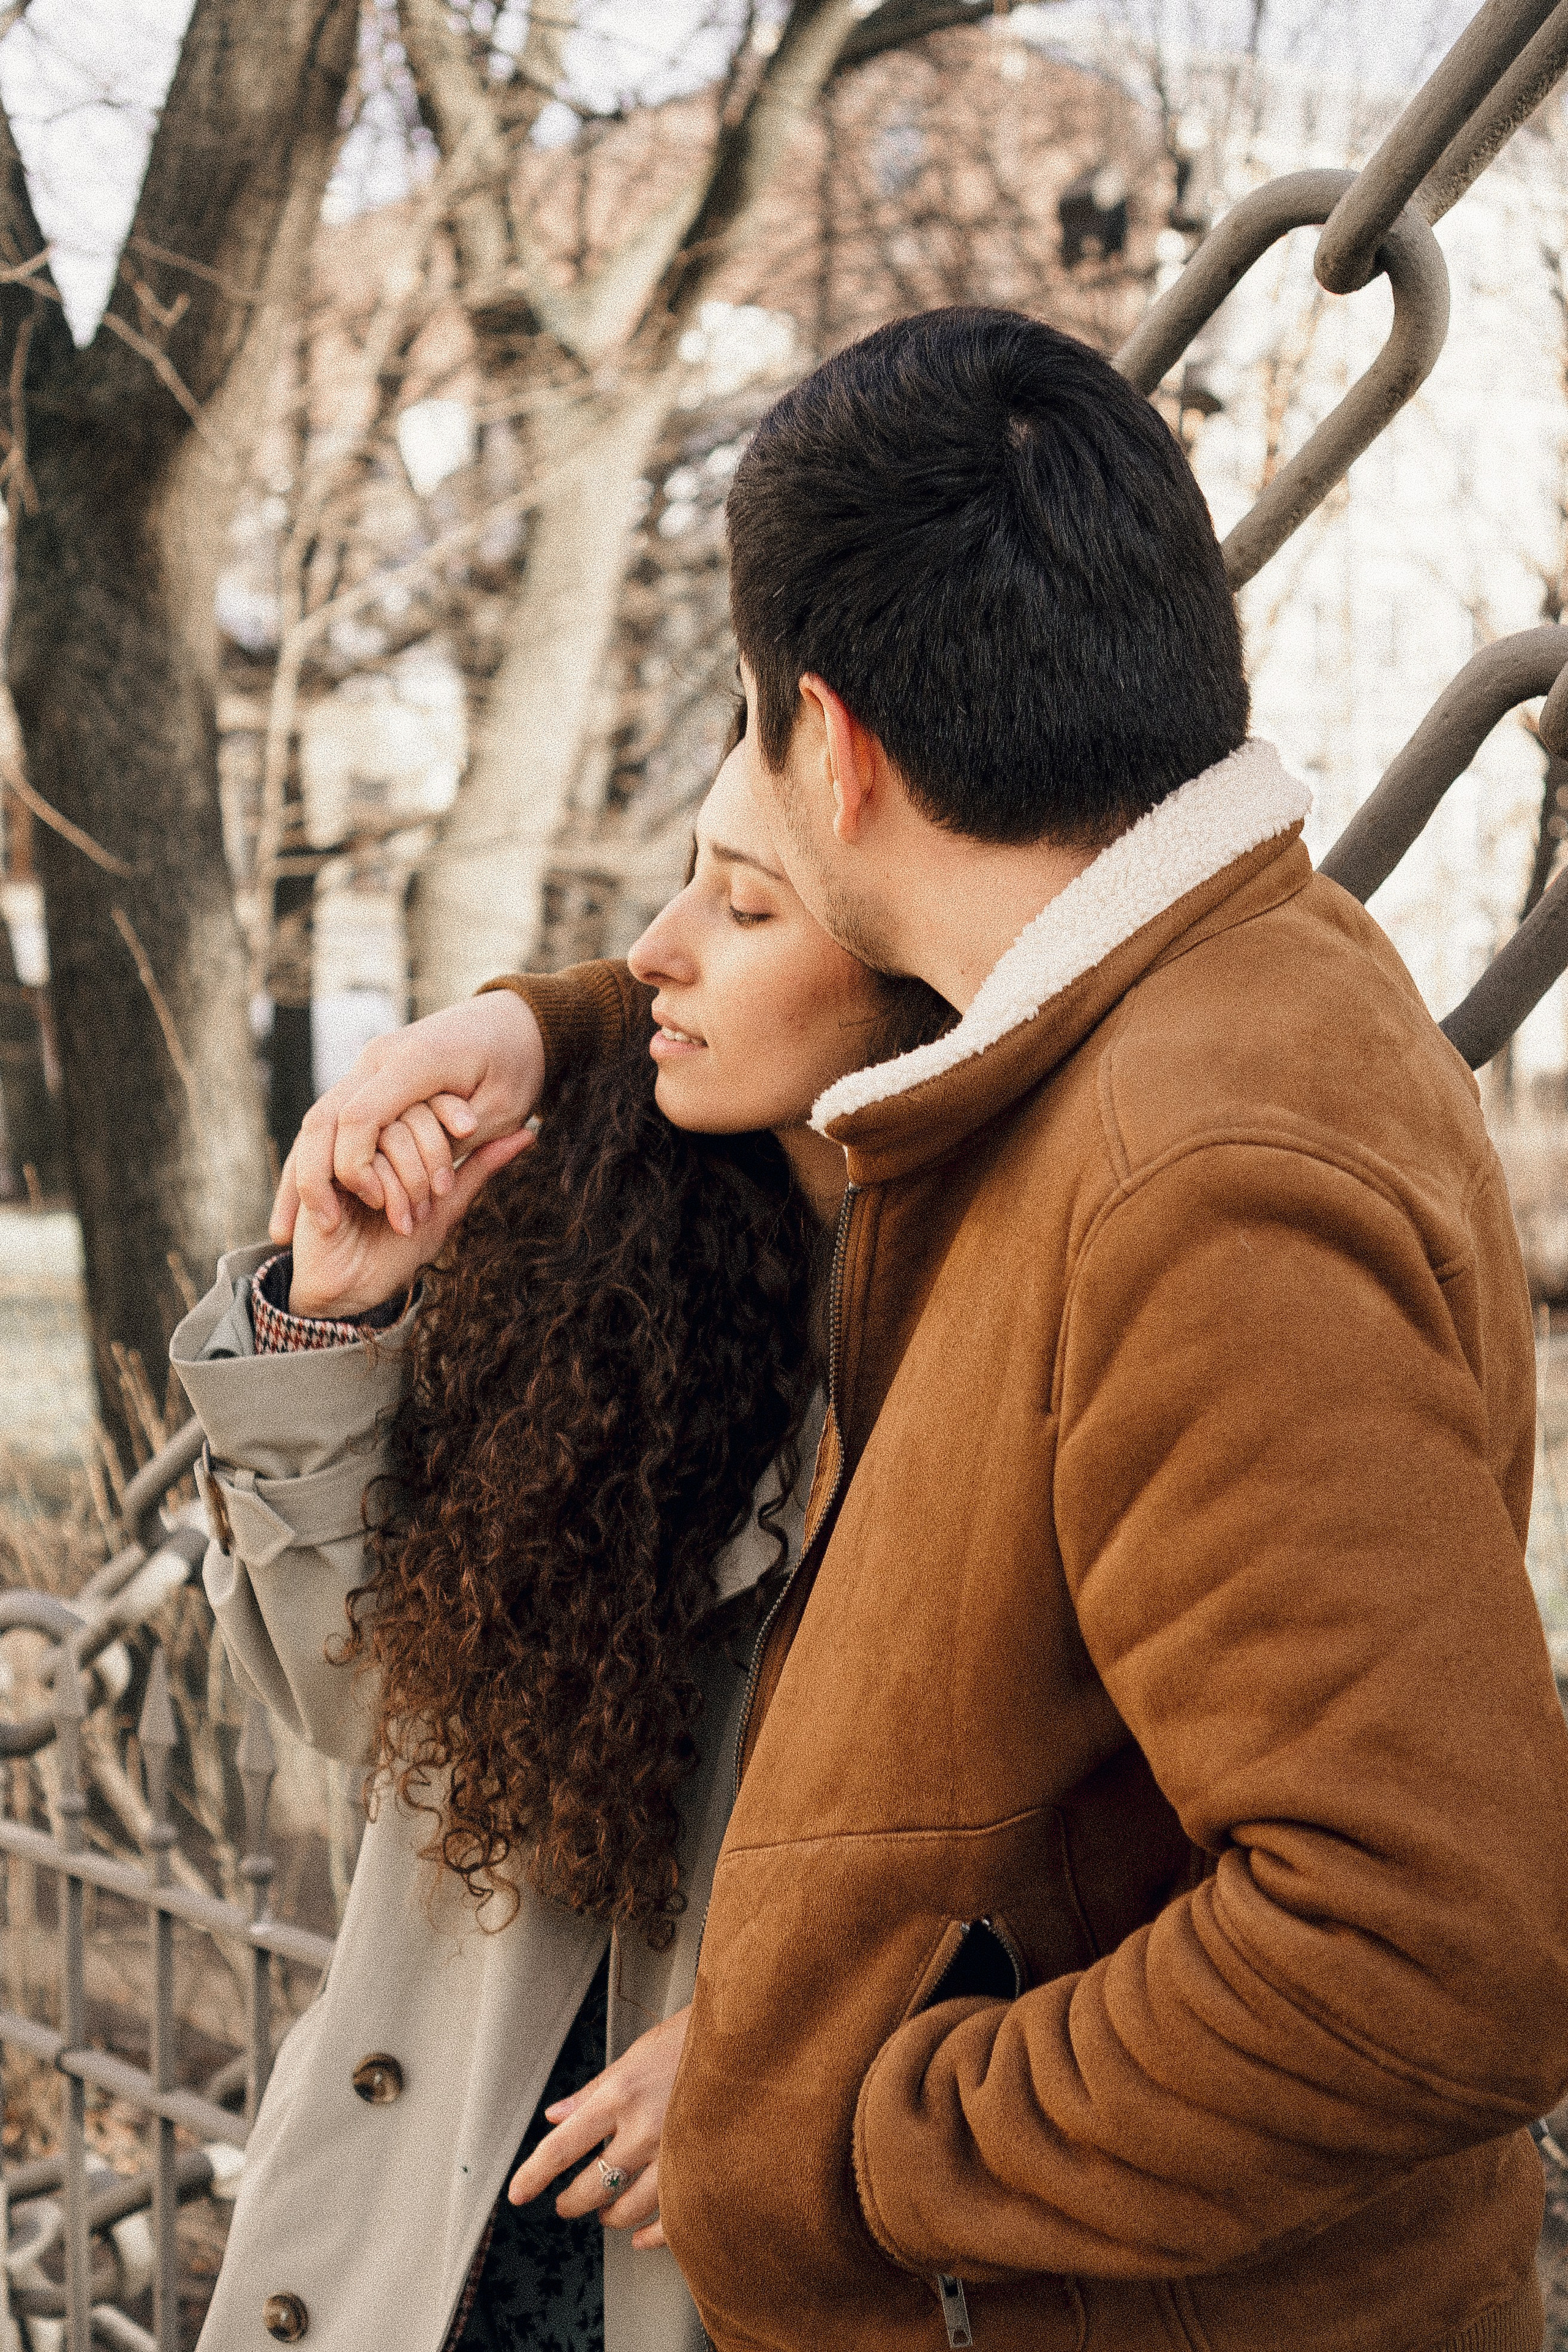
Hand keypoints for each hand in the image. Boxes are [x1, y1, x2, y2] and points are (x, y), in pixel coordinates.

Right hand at [270, 992, 545, 1243]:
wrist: (513, 1017)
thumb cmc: (516, 1064)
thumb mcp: (508, 1109)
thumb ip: (475, 1148)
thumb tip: (459, 1183)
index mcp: (415, 1060)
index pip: (362, 1118)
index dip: (361, 1168)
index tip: (382, 1206)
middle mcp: (382, 1057)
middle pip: (326, 1120)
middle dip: (335, 1175)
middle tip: (356, 1217)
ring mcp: (370, 1064)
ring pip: (318, 1120)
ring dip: (313, 1173)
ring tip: (327, 1222)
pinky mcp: (367, 1074)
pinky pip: (328, 1118)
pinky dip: (321, 1158)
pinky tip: (323, 1203)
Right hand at [287, 1129, 531, 1319]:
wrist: (347, 1292)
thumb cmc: (396, 1249)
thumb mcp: (447, 1207)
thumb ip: (479, 1168)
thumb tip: (529, 1132)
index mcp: (399, 1133)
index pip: (432, 1097)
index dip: (452, 1113)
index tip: (469, 1131)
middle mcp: (368, 1134)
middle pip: (412, 1112)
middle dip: (432, 1161)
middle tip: (433, 1202)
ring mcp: (341, 1148)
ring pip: (388, 1133)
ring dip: (407, 1181)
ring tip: (407, 1219)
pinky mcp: (318, 1168)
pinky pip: (358, 1158)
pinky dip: (381, 1187)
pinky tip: (383, 1213)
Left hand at [506, 2003, 689, 2253]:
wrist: (752, 2037)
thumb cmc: (694, 2038)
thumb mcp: (637, 2052)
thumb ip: (594, 2090)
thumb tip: (555, 2116)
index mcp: (621, 2093)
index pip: (563, 2145)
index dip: (534, 2174)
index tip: (518, 2194)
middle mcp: (644, 2127)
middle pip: (592, 2185)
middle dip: (572, 2201)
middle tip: (566, 2203)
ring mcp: (677, 2153)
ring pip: (628, 2208)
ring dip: (610, 2216)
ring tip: (606, 2211)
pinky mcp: (706, 2171)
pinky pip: (671, 2222)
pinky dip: (651, 2236)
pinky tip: (641, 2238)